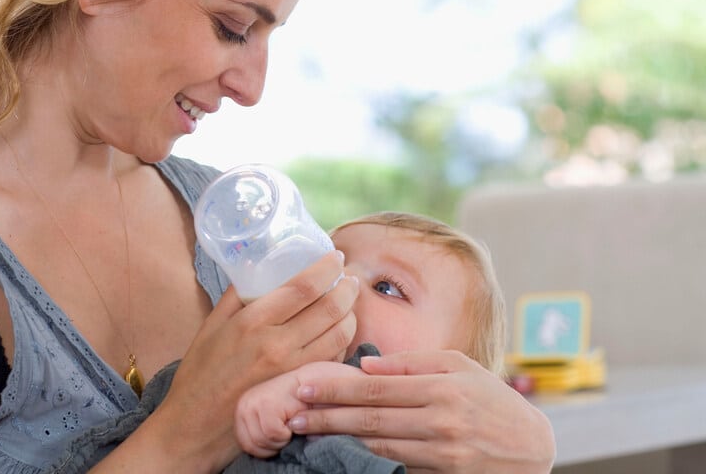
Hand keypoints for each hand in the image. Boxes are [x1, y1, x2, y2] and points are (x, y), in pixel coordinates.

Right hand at [135, 252, 357, 470]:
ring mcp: (292, 370)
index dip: (326, 268)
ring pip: (339, 335)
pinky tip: (339, 332)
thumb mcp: (211, 325)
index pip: (303, 287)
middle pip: (329, 309)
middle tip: (349, 278)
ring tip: (348, 302)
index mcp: (252, 322)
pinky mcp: (299, 389)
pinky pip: (332, 360)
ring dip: (350, 315)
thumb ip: (236, 295)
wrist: (195, 425)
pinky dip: (342, 342)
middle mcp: (276, 345)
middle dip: (346, 288)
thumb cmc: (200, 373)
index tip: (336, 255)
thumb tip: (255, 267)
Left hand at [234, 361, 363, 457]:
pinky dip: (287, 433)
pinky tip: (295, 420)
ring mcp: (253, 402)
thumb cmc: (301, 408)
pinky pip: (273, 433)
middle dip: (273, 445)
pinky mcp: (267, 404)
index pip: (245, 444)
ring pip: (262, 441)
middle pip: (251, 446)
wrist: (319, 386)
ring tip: (292, 423)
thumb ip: (260, 433)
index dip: (266, 448)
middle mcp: (244, 404)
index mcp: (243, 409)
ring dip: (282, 439)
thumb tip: (250, 453)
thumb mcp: (273, 423)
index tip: (282, 434)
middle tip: (289, 428)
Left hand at [292, 350, 555, 472]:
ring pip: (380, 448)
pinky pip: (398, 468)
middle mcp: (442, 422)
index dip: (337, 389)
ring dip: (340, 442)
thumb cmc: (490, 398)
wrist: (531, 448)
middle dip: (328, 418)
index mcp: (442, 388)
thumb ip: (412, 362)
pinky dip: (368, 463)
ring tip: (309, 434)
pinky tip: (343, 456)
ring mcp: (443, 455)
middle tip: (293, 414)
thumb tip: (366, 364)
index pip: (377, 388)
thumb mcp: (459, 366)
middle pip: (372, 420)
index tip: (305, 387)